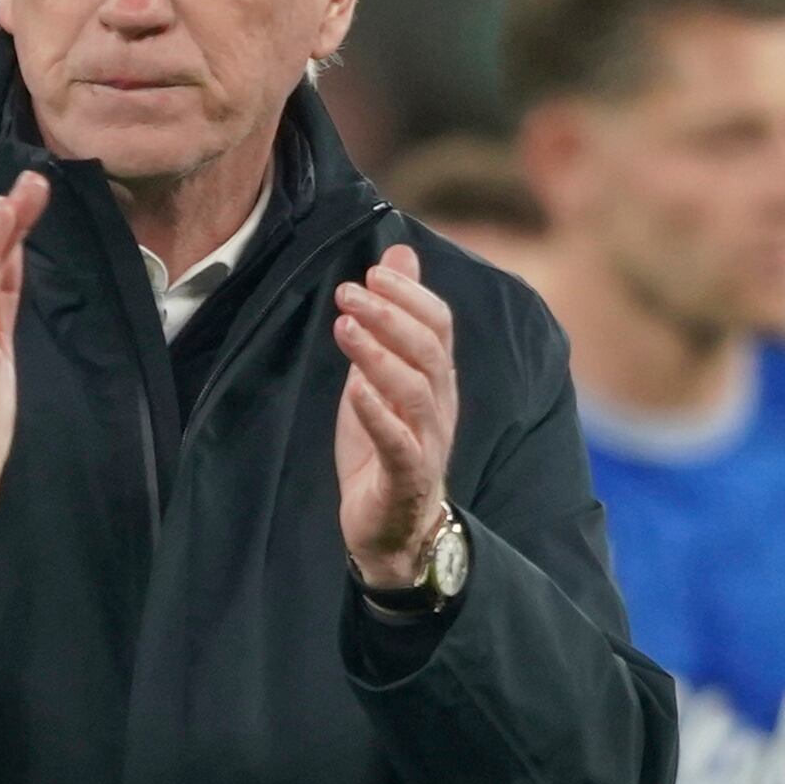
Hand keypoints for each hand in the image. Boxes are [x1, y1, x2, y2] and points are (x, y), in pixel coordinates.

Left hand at [336, 245, 461, 585]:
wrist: (394, 529)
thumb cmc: (387, 445)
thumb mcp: (384, 371)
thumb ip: (393, 318)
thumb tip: (399, 254)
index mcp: (437, 379)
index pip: (439, 324)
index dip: (410, 294)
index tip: (372, 271)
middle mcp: (439, 406)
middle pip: (430, 350)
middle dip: (390, 315)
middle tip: (347, 291)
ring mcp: (427, 442)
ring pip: (416, 391)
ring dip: (380, 355)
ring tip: (345, 326)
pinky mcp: (406, 477)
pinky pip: (399, 443)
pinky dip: (378, 414)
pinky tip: (354, 389)